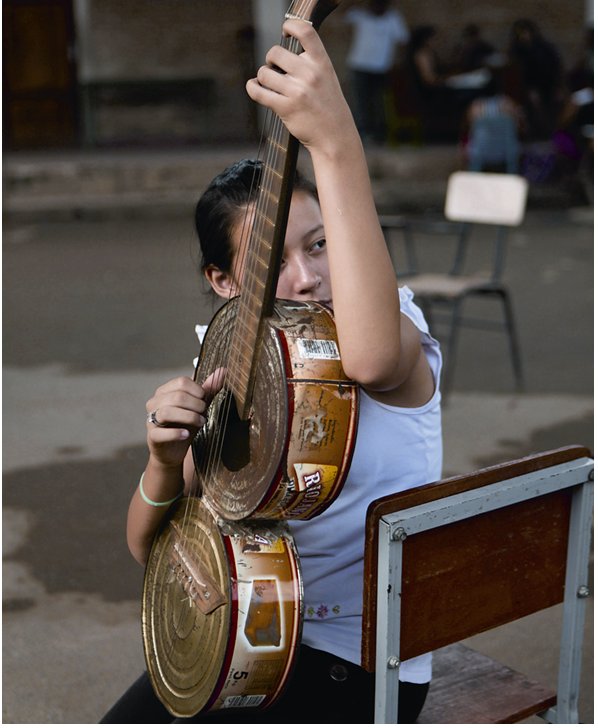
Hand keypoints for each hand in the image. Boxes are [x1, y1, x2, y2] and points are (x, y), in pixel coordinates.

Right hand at [145, 370, 223, 468]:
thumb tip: (223, 370)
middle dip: (196, 405)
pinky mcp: (152, 436)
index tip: (204, 400)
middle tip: (204, 413)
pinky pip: (161, 433)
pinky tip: (186, 434)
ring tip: (200, 423)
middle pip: (177, 397)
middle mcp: (155, 402)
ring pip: (167, 412)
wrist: (175, 451)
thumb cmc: (185, 425)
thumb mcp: (198, 407)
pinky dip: (176, 433)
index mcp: (165, 391)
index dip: (197, 390)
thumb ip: (208, 390)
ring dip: (189, 417)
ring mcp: (151, 419)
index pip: (181, 382)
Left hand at [246, 19, 354, 153]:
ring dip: (263, 77)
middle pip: (276, 53)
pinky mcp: (285, 108)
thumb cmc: (329, 108)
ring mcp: (297, 92)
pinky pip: (259, 92)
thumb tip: (281, 55)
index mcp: (322, 63)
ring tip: (269, 84)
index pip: (305, 32)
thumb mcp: (327, 78)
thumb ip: (310, 64)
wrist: (335, 137)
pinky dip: (252, 88)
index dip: (291, 27)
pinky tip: (254, 87)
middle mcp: (310, 75)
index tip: (285, 33)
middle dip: (270, 60)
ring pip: (264, 73)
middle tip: (275, 70)